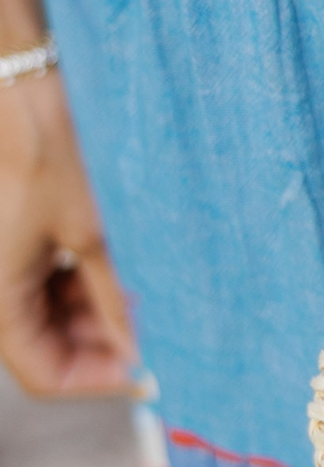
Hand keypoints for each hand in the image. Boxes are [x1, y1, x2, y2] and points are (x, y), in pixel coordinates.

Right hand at [0, 71, 133, 398]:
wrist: (24, 85)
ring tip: (153, 298)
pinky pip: (53, 281)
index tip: (154, 371)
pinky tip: (128, 270)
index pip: (46, 374)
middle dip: (107, 345)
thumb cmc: (49, 150)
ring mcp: (6, 264)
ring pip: (55, 315)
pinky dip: (89, 284)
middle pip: (50, 347)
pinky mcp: (20, 239)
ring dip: (102, 314)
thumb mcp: (94, 233)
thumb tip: (140, 349)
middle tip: (164, 334)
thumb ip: (114, 298)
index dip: (101, 381)